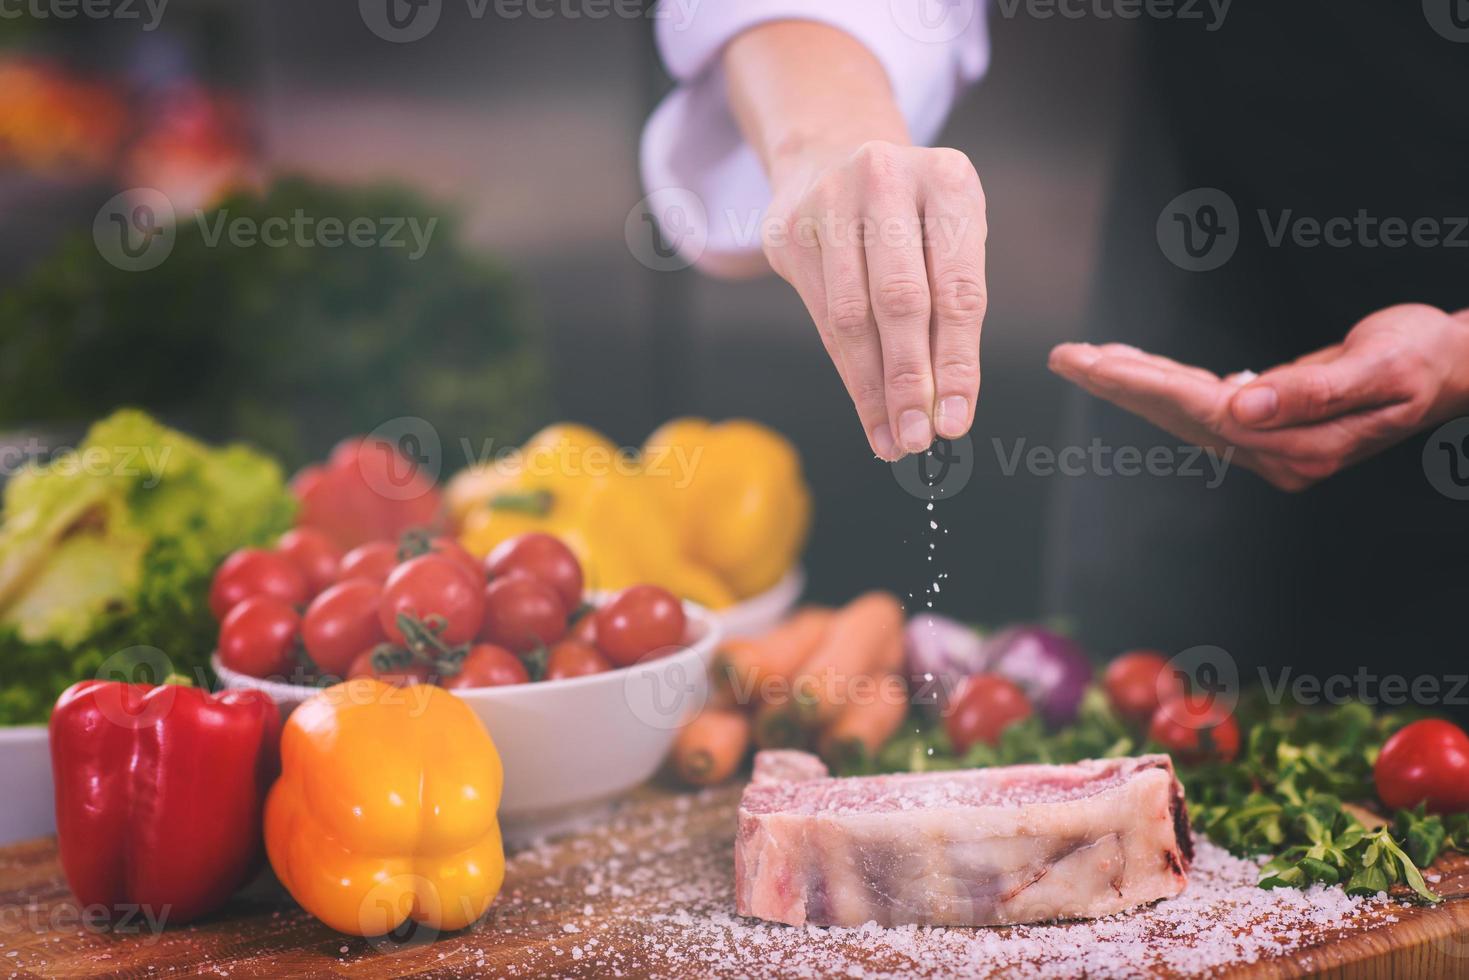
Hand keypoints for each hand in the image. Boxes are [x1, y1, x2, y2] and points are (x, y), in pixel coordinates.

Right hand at [763, 141, 988, 459]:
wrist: (833, 159)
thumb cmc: (911, 218)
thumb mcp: (949, 241)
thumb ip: (952, 312)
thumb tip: (946, 410)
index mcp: (948, 180)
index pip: (958, 288)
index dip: (957, 363)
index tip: (955, 423)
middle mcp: (886, 179)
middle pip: (899, 300)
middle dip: (909, 381)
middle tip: (918, 440)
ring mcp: (829, 200)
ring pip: (851, 316)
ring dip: (873, 390)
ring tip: (893, 440)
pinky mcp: (789, 230)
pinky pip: (823, 319)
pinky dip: (850, 374)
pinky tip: (868, 414)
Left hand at [1048, 304, 1468, 491]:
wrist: (1457, 366)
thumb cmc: (1423, 359)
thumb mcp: (1378, 368)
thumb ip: (1310, 392)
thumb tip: (1240, 407)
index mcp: (1298, 444)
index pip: (1199, 410)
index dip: (1141, 383)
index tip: (1091, 362)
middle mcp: (1277, 452)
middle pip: (1178, 416)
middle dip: (1118, 384)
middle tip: (1063, 356)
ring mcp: (1273, 443)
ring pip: (1184, 412)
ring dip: (1133, 383)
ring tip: (1083, 357)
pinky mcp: (1272, 426)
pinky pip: (1203, 404)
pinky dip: (1165, 383)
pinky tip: (1136, 369)